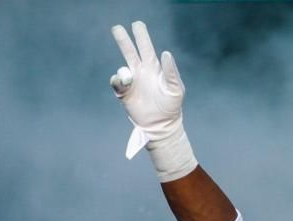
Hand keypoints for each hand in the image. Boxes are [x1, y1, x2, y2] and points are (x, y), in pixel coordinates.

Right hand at [110, 21, 185, 158]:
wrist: (162, 124)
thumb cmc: (172, 105)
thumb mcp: (176, 88)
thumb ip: (171, 71)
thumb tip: (166, 53)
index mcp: (154, 68)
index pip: (146, 48)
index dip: (141, 36)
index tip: (137, 25)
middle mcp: (141, 72)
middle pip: (130, 52)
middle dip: (123, 39)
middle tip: (117, 27)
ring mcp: (131, 82)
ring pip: (121, 68)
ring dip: (123, 71)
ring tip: (130, 80)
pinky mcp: (124, 94)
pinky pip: (116, 83)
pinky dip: (118, 81)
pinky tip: (125, 85)